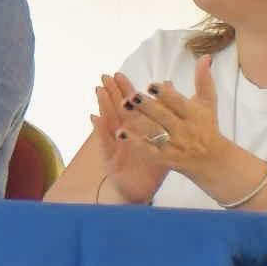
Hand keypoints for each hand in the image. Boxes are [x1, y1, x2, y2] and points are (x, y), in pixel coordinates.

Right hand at [88, 72, 169, 202]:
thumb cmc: (150, 166)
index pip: (130, 107)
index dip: (123, 90)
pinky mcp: (110, 158)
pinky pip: (105, 143)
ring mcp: (115, 146)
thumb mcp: (161, 144)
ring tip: (99, 90)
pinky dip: (100, 130)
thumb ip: (166, 122)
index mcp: (136, 130)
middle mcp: (124, 134)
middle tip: (104, 76)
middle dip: (110, 93)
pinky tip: (94, 118)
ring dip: (103, 106)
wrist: (140, 191)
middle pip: (116, 111)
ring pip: (109, 122)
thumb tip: (172, 95)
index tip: (118, 74)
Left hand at [127, 56, 265, 204]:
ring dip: (138, 122)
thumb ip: (203, 81)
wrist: (214, 161)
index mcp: (194, 114)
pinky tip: (119, 132)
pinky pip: (149, 150)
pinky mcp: (166, 158)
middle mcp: (184, 130)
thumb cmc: (207, 127)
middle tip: (131, 96)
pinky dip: (135, 142)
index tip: (151, 85)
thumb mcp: (208, 104)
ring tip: (122, 109)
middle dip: (148, 107)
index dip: (166, 95)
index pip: (179, 103)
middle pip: (164, 117)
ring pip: (154, 133)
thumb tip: (205, 56)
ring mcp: (174, 145)